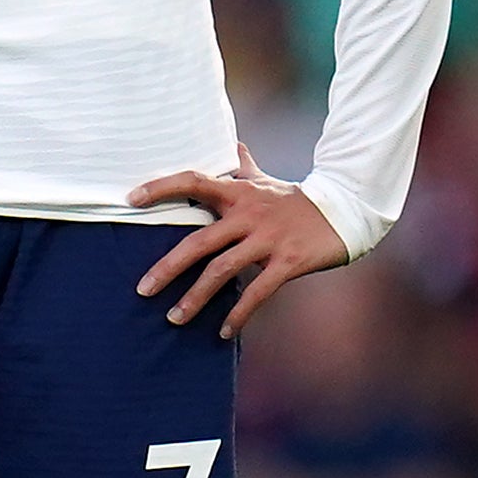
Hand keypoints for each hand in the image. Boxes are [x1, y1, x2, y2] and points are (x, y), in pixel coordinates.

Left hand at [127, 140, 346, 336]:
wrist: (346, 210)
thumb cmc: (296, 199)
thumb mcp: (266, 181)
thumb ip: (244, 167)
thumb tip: (232, 145)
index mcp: (238, 192)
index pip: (193, 181)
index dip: (161, 188)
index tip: (131, 199)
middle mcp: (248, 215)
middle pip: (198, 242)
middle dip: (167, 268)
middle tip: (142, 289)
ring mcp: (267, 239)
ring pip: (221, 271)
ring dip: (195, 298)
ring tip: (174, 318)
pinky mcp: (287, 262)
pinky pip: (257, 292)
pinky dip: (238, 314)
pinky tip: (223, 332)